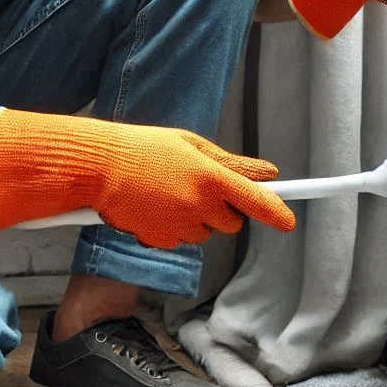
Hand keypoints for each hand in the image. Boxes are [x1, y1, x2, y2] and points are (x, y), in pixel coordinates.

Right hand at [0, 108, 295, 248]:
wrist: (97, 167)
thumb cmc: (143, 148)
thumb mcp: (191, 145)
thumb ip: (231, 163)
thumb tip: (268, 172)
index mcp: (209, 176)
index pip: (255, 201)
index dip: (276, 212)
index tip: (288, 221)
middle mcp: (198, 205)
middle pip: (231, 222)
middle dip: (223, 209)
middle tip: (199, 186)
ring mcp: (179, 226)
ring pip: (204, 232)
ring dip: (196, 218)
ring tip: (167, 191)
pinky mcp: (160, 241)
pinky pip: (179, 240)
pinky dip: (172, 228)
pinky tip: (153, 206)